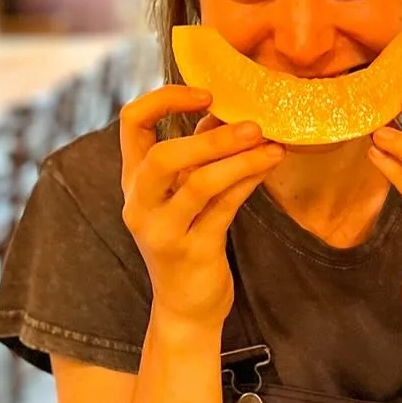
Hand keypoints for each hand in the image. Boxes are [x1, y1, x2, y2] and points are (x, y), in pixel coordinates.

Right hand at [119, 86, 285, 329]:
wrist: (186, 307)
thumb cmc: (189, 239)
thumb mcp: (186, 193)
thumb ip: (199, 153)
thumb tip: (225, 113)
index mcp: (134, 180)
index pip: (131, 122)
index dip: (165, 99)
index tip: (206, 95)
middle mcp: (139, 204)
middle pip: (160, 156)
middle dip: (209, 137)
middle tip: (252, 124)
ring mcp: (163, 231)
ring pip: (198, 183)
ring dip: (239, 158)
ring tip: (269, 142)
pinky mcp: (192, 252)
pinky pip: (224, 208)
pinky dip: (248, 180)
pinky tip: (270, 162)